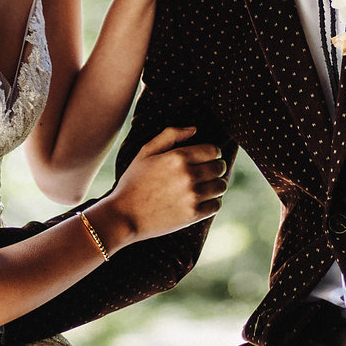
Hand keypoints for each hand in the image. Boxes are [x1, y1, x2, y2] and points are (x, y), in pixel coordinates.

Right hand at [102, 125, 226, 243]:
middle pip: (219, 168)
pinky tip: (202, 200)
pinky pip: (216, 205)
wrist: (124, 215)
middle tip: (207, 171)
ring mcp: (192, 196)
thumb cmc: (134, 181)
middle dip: (216, 167)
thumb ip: (170, 135)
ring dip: (216, 184)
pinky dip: (212, 202)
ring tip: (205, 185)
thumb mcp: (146, 151)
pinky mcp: (193, 215)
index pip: (213, 150)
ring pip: (220, 186)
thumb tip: (194, 129)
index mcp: (178, 157)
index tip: (208, 157)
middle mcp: (188, 175)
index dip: (212, 152)